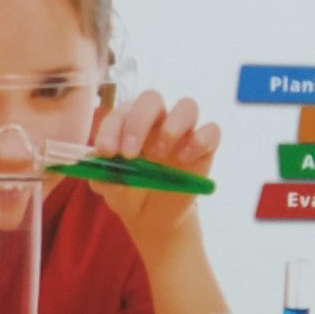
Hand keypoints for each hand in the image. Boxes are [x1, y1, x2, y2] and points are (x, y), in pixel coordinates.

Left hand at [85, 91, 219, 249]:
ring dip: (171, 127)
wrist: (150, 214)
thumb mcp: (108, 188)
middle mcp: (157, 120)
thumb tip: (107, 169)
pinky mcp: (205, 147)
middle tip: (129, 154)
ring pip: (187, 106)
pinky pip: (211, 131)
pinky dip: (199, 141)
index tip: (106, 152)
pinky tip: (184, 159)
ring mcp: (183, 131)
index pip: (121, 112)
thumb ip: (103, 177)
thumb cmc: (126, 190)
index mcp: (128, 123)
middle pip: (152, 99)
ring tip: (159, 154)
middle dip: (138, 122)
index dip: (111, 128)